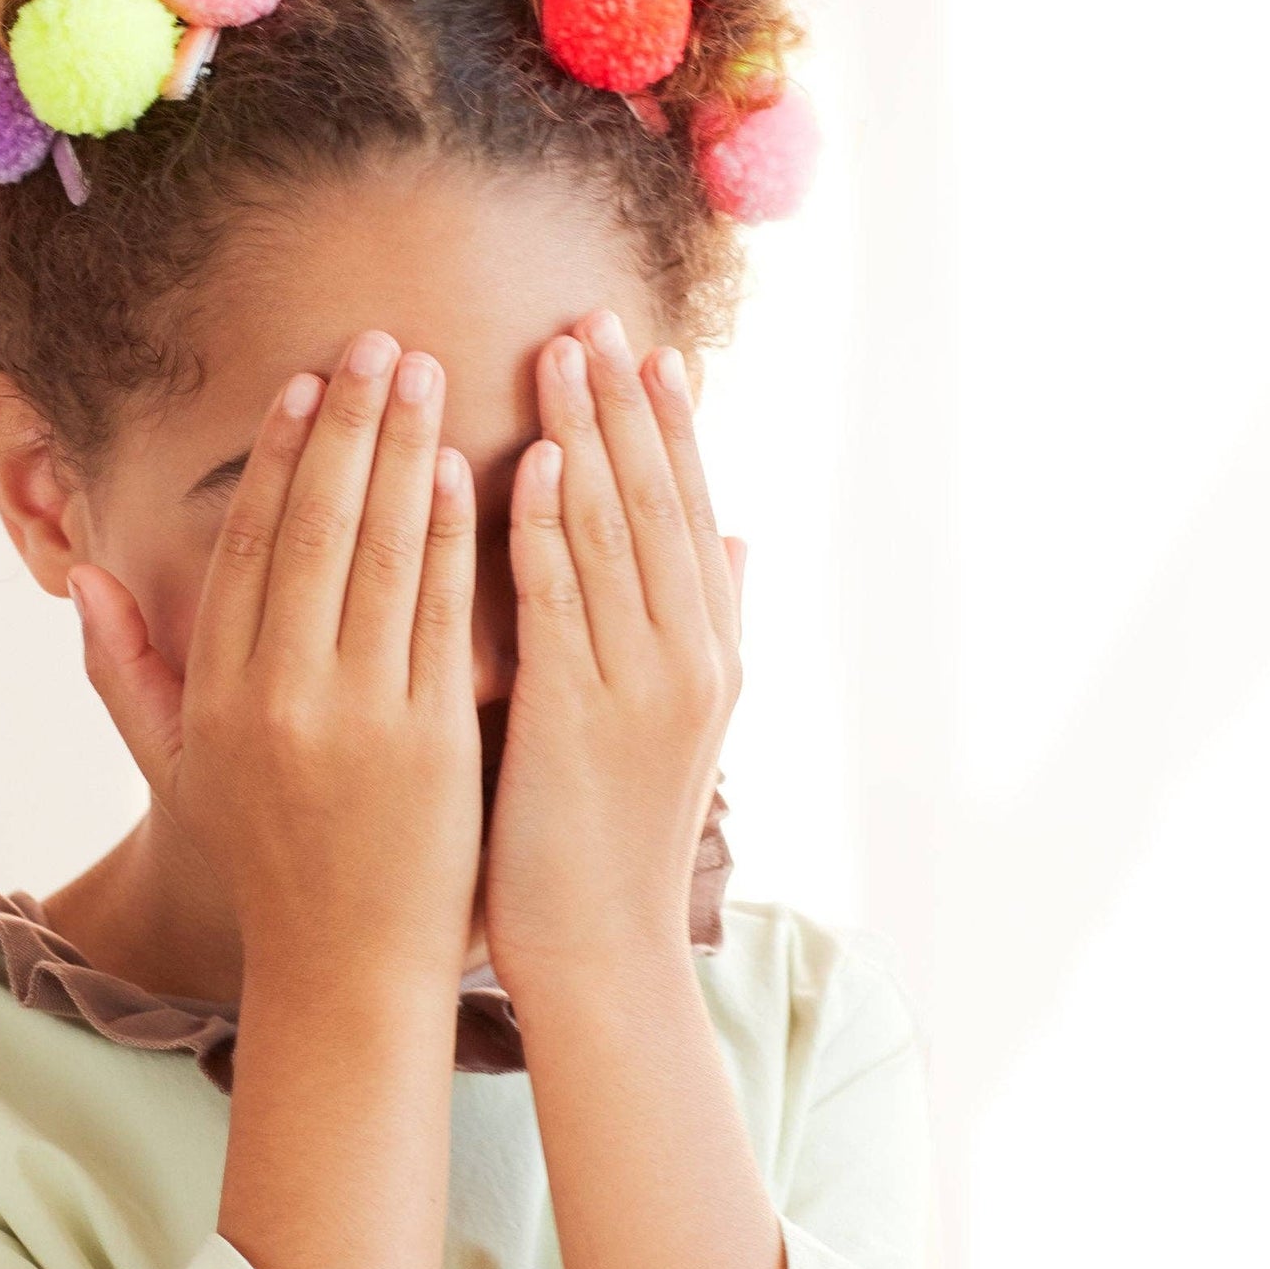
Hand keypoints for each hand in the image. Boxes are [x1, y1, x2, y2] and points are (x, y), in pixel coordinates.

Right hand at [68, 330, 482, 988]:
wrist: (346, 970)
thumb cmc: (266, 861)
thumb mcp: (177, 772)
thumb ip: (124, 674)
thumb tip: (83, 575)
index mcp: (215, 695)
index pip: (245, 547)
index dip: (274, 458)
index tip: (301, 384)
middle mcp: (278, 696)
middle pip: (310, 529)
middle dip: (346, 424)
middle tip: (377, 342)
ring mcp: (356, 717)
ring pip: (377, 556)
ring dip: (402, 454)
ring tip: (423, 373)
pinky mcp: (431, 742)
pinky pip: (439, 617)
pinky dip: (450, 538)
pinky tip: (465, 469)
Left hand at [483, 309, 746, 998]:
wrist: (602, 954)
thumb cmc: (614, 837)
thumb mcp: (679, 722)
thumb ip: (704, 622)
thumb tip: (737, 536)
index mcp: (710, 652)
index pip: (692, 512)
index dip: (670, 427)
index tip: (647, 349)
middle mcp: (692, 658)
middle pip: (661, 503)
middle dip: (627, 405)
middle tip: (597, 314)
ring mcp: (643, 688)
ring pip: (618, 534)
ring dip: (588, 436)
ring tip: (561, 350)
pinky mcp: (579, 719)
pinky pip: (564, 602)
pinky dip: (551, 527)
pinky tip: (532, 459)